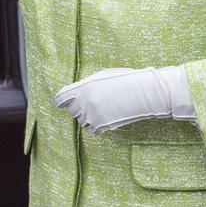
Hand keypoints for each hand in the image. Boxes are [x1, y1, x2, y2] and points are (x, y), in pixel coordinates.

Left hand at [54, 65, 195, 134]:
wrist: (144, 92)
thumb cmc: (124, 81)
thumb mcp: (101, 77)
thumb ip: (86, 86)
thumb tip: (75, 94)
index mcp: (83, 87)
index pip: (61, 98)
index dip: (61, 101)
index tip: (62, 104)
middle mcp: (84, 101)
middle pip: (72, 110)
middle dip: (79, 108)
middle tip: (92, 105)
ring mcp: (92, 114)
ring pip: (82, 121)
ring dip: (89, 117)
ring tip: (103, 109)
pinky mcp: (102, 125)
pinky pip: (92, 130)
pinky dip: (97, 126)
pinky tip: (107, 118)